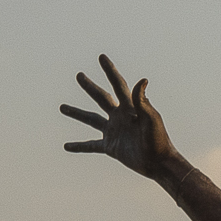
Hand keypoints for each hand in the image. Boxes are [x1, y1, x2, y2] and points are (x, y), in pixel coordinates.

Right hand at [59, 55, 181, 178]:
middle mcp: (120, 117)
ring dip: (76, 113)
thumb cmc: (159, 140)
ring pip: (91, 119)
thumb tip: (143, 80)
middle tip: (79, 75)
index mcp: (130, 107)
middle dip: (89, 86)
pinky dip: (79, 146)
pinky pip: (91, 146)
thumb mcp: (151, 118)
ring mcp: (114, 131)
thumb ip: (143, 101)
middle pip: (101, 98)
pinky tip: (66, 146)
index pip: (118, 84)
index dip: (110, 70)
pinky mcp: (110, 147)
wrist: (159, 163)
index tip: (102, 57)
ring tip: (61, 107)